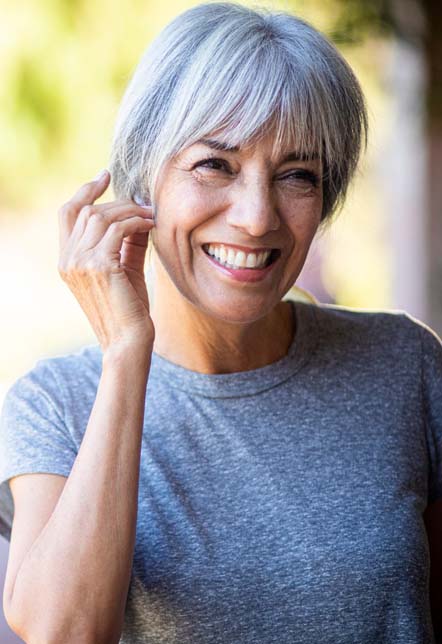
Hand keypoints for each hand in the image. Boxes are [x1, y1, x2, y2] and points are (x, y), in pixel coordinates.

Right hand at [58, 170, 154, 352]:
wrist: (129, 342)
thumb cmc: (129, 310)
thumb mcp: (125, 269)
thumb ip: (126, 242)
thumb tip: (137, 213)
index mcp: (67, 261)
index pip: (68, 213)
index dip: (84, 190)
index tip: (105, 175)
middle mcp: (68, 260)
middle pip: (88, 211)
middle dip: (119, 203)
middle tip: (145, 205)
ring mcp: (79, 263)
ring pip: (102, 216)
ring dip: (130, 211)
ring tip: (151, 216)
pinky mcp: (99, 266)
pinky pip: (118, 229)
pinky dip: (136, 222)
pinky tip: (151, 226)